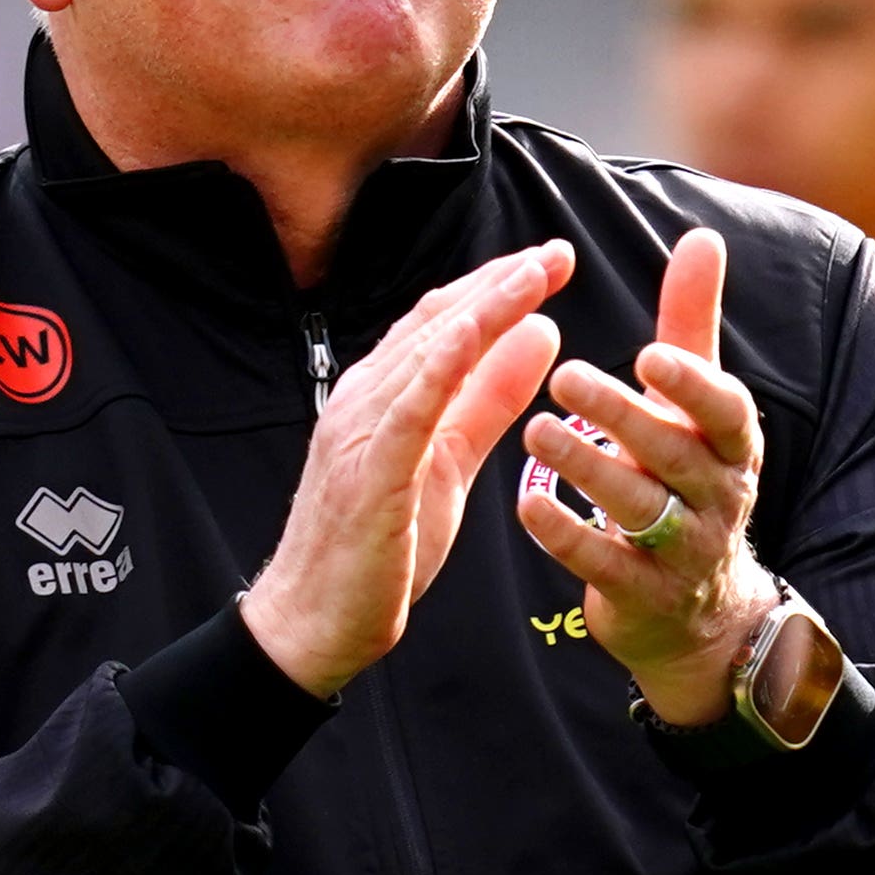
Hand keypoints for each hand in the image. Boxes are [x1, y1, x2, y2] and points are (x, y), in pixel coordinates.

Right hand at [239, 247, 569, 697]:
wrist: (316, 621)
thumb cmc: (381, 546)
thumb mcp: (451, 460)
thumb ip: (490, 399)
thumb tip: (539, 335)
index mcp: (387, 394)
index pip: (446, 323)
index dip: (498, 287)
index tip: (551, 261)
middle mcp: (366, 398)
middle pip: (437, 323)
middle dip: (499, 282)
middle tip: (557, 252)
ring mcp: (359, 430)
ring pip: (424, 352)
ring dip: (481, 307)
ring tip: (533, 274)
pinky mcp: (365, 471)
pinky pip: (405, 408)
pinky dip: (437, 364)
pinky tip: (474, 333)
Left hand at [517, 229, 779, 725]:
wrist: (696, 609)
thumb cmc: (684, 477)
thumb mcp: (695, 406)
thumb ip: (692, 323)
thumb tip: (703, 236)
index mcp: (732, 446)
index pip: (726, 412)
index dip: (693, 385)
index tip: (650, 355)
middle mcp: (718, 498)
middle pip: (674, 456)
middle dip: (623, 416)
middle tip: (565, 378)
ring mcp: (684, 553)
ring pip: (639, 509)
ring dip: (587, 468)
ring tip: (534, 429)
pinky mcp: (644, 596)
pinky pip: (605, 566)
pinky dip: (566, 536)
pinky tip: (528, 503)